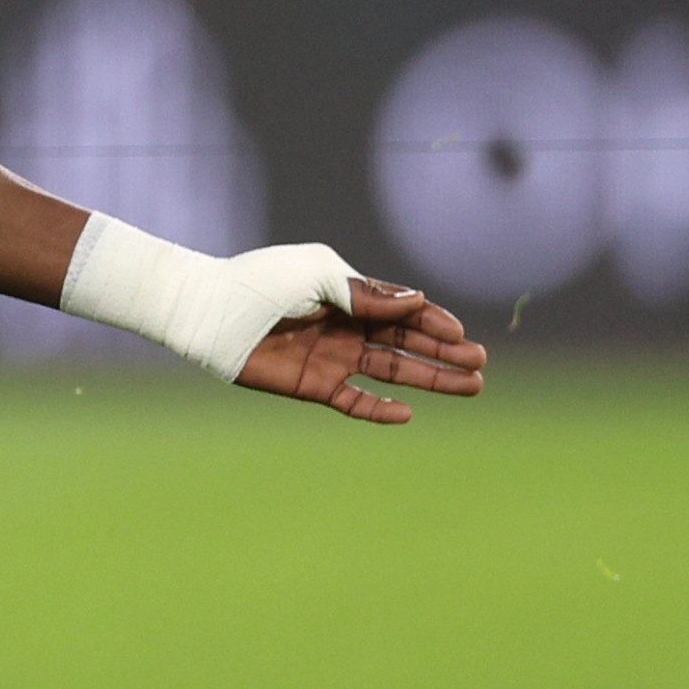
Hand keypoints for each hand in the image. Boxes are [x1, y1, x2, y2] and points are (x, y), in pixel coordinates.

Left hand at [236, 277, 487, 424]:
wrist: (207, 311)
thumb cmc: (260, 282)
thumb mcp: (317, 275)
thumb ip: (364, 292)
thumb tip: (417, 300)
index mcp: (349, 295)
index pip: (404, 310)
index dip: (435, 321)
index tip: (462, 333)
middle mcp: (346, 327)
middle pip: (407, 343)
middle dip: (445, 353)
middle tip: (481, 363)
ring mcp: (332, 357)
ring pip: (392, 371)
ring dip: (430, 379)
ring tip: (471, 386)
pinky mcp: (312, 385)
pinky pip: (354, 402)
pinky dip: (380, 410)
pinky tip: (408, 413)